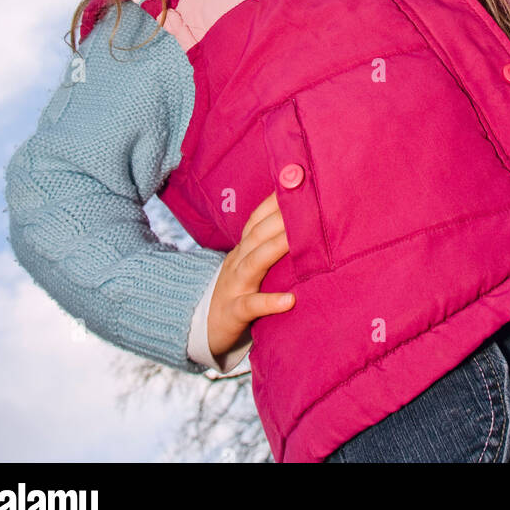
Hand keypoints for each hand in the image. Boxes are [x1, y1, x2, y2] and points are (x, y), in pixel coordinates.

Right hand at [206, 192, 293, 362]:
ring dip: (276, 247)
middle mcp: (238, 261)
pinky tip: (289, 301)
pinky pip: (251, 306)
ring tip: (299, 239)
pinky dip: (270, 302)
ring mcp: (234, 286)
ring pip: (254, 262)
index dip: (275, 201)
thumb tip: (302, 227)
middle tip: (307, 202)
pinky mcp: (233, 313)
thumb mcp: (249, 265)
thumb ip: (268, 247)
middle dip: (281, 217)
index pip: (257, 219)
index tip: (297, 182)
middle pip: (258, 234)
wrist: (202, 327)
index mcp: (243, 249)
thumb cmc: (237, 292)